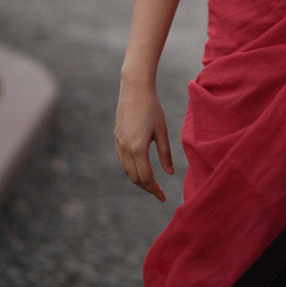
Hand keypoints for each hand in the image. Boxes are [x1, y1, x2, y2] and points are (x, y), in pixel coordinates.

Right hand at [114, 78, 173, 201]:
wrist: (134, 89)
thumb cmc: (152, 108)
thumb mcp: (162, 131)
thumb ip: (165, 154)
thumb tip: (169, 173)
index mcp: (138, 148)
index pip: (146, 177)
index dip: (154, 189)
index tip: (163, 197)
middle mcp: (125, 148)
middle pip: (135, 177)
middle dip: (147, 187)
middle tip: (159, 193)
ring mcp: (119, 143)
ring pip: (127, 170)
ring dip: (138, 179)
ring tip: (151, 183)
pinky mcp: (116, 138)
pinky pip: (122, 160)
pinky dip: (131, 169)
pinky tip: (140, 168)